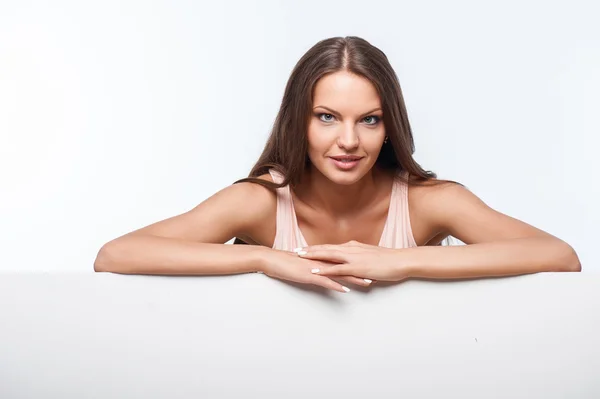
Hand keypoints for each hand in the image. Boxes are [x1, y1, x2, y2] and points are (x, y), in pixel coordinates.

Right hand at [259, 248, 371, 292]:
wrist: (272, 260)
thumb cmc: (286, 263)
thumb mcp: (305, 264)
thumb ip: (316, 266)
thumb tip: (325, 271)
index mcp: (322, 258)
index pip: (344, 260)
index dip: (358, 263)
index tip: (371, 266)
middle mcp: (322, 261)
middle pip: (346, 265)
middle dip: (362, 270)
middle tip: (377, 274)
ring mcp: (316, 268)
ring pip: (339, 273)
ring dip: (354, 278)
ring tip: (368, 283)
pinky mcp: (308, 275)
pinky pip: (325, 281)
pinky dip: (336, 286)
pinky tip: (345, 290)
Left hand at [296, 240, 410, 281]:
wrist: (401, 260)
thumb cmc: (389, 260)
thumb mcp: (371, 256)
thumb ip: (360, 258)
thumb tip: (353, 262)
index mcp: (353, 247)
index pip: (331, 246)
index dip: (317, 248)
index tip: (305, 248)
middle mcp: (350, 249)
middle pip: (325, 248)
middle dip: (309, 250)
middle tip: (294, 250)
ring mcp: (353, 258)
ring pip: (328, 256)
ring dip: (312, 256)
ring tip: (299, 257)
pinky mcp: (357, 267)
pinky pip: (337, 269)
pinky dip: (323, 270)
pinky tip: (314, 271)